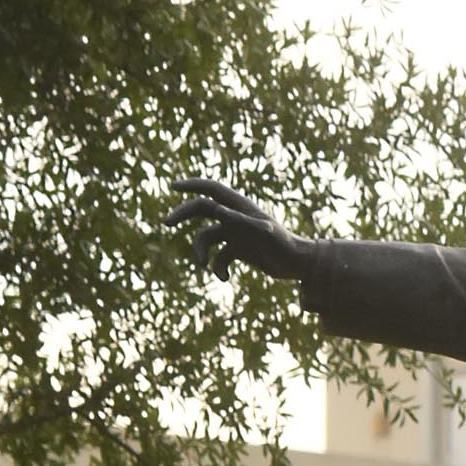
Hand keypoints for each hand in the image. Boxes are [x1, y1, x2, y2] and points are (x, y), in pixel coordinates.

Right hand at [166, 178, 307, 284]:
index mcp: (239, 206)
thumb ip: (241, 221)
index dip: (192, 186)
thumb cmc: (284, 246)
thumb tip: (217, 210)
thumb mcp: (263, 233)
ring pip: (207, 238)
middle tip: (165, 223)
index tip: (173, 186)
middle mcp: (235, 217)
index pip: (210, 189)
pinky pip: (220, 257)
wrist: (299, 265)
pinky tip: (225, 279)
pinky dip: (219, 268)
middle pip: (201, 210)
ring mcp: (236, 234)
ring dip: (201, 252)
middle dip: (183, 215)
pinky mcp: (240, 251)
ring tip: (205, 267)